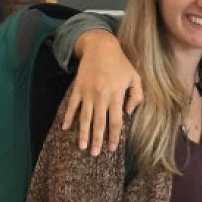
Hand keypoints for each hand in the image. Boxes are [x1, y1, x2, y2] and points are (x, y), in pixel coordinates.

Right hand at [61, 30, 142, 155]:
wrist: (100, 46)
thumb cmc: (120, 63)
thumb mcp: (135, 77)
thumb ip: (136, 96)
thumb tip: (128, 113)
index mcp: (116, 95)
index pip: (116, 121)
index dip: (114, 136)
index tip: (112, 148)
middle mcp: (102, 96)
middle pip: (99, 123)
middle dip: (97, 140)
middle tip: (94, 154)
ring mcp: (88, 92)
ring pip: (84, 117)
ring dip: (82, 133)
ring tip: (81, 147)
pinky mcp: (77, 88)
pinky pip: (72, 106)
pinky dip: (67, 117)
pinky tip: (64, 128)